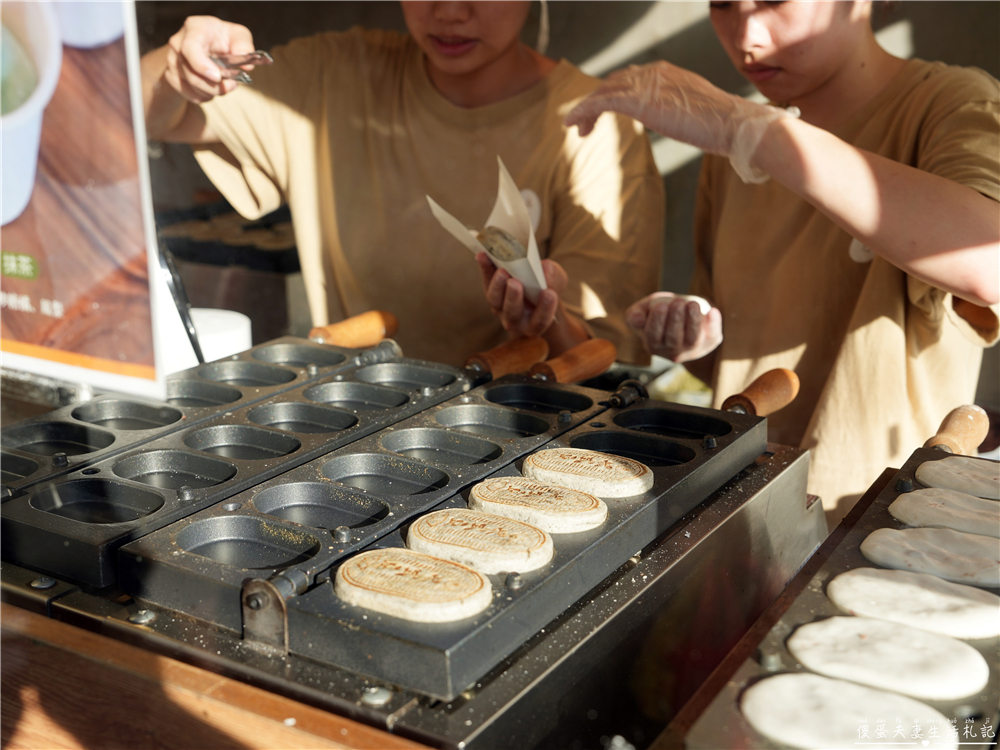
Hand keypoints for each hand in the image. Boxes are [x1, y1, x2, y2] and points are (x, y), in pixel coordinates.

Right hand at [164, 16, 255, 102]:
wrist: (207, 44)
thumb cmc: (223, 38)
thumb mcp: (238, 34)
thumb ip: (244, 45)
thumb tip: (246, 65)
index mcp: (194, 28)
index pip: (190, 48)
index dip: (202, 65)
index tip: (217, 77)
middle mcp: (178, 43)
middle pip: (191, 73)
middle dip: (214, 85)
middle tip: (232, 84)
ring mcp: (172, 60)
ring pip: (190, 86)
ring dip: (212, 92)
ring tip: (225, 85)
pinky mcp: (172, 75)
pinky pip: (187, 94)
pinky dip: (204, 96)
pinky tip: (213, 90)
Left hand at [477, 253, 564, 336]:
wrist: (534, 288)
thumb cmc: (547, 288)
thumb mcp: (557, 283)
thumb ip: (555, 279)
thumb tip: (545, 268)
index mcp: (536, 322)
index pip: (540, 320)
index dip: (545, 309)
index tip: (549, 293)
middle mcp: (515, 319)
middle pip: (512, 313)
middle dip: (513, 298)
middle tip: (515, 283)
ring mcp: (500, 307)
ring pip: (496, 301)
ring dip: (497, 285)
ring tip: (501, 271)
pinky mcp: (491, 291)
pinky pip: (486, 280)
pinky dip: (484, 268)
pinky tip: (482, 255)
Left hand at [565, 61, 791, 181]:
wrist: (733, 124)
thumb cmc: (723, 125)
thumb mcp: (696, 112)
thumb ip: (680, 110)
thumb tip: (681, 120)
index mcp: (667, 73)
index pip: (630, 77)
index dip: (612, 94)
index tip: (603, 113)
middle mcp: (655, 72)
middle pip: (614, 81)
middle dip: (596, 102)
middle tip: (583, 125)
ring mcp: (647, 84)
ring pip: (604, 91)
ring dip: (586, 109)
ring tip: (576, 129)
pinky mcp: (640, 101)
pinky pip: (601, 101)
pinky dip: (583, 111)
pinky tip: (573, 124)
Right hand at [626, 292, 721, 362]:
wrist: (687, 312)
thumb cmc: (663, 311)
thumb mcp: (646, 309)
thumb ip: (636, 314)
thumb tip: (637, 319)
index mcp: (654, 344)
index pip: (653, 337)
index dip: (657, 322)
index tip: (661, 306)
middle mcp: (673, 351)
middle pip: (673, 339)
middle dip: (676, 320)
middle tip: (678, 302)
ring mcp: (693, 348)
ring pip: (693, 338)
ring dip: (692, 320)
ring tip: (692, 304)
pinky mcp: (710, 341)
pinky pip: (713, 335)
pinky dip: (714, 324)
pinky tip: (713, 311)